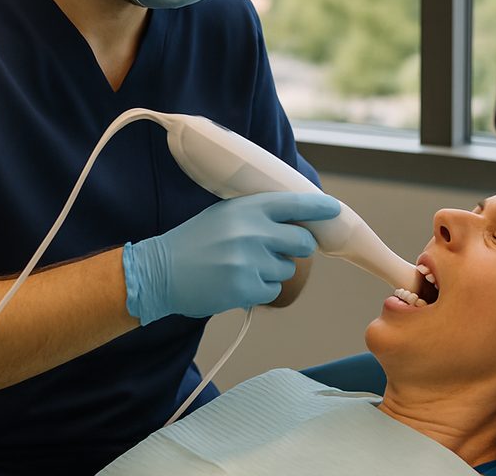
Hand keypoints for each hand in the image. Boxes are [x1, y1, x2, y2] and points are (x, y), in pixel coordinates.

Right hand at [121, 192, 340, 322]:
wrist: (160, 272)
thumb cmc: (196, 241)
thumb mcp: (226, 214)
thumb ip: (259, 214)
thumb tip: (298, 220)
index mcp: (248, 208)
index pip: (295, 203)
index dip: (320, 207)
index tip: (334, 210)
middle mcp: (253, 231)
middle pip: (303, 242)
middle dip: (297, 248)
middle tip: (275, 250)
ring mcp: (251, 261)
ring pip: (287, 269)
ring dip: (273, 271)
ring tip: (241, 267)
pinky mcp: (247, 288)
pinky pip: (273, 291)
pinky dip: (260, 290)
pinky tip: (236, 283)